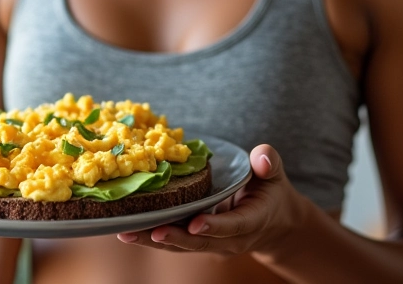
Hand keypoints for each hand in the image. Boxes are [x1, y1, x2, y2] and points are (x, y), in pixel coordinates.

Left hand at [116, 144, 306, 257]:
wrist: (273, 223)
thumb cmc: (271, 192)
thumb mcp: (274, 175)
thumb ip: (269, 163)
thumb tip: (261, 157)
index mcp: (250, 222)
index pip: (232, 226)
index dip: (213, 225)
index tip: (194, 223)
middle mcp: (228, 239)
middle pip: (199, 242)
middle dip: (173, 238)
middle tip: (149, 231)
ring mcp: (211, 242)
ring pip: (181, 246)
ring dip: (154, 240)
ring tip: (127, 232)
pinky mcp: (197, 240)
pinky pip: (175, 241)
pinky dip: (153, 236)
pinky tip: (130, 229)